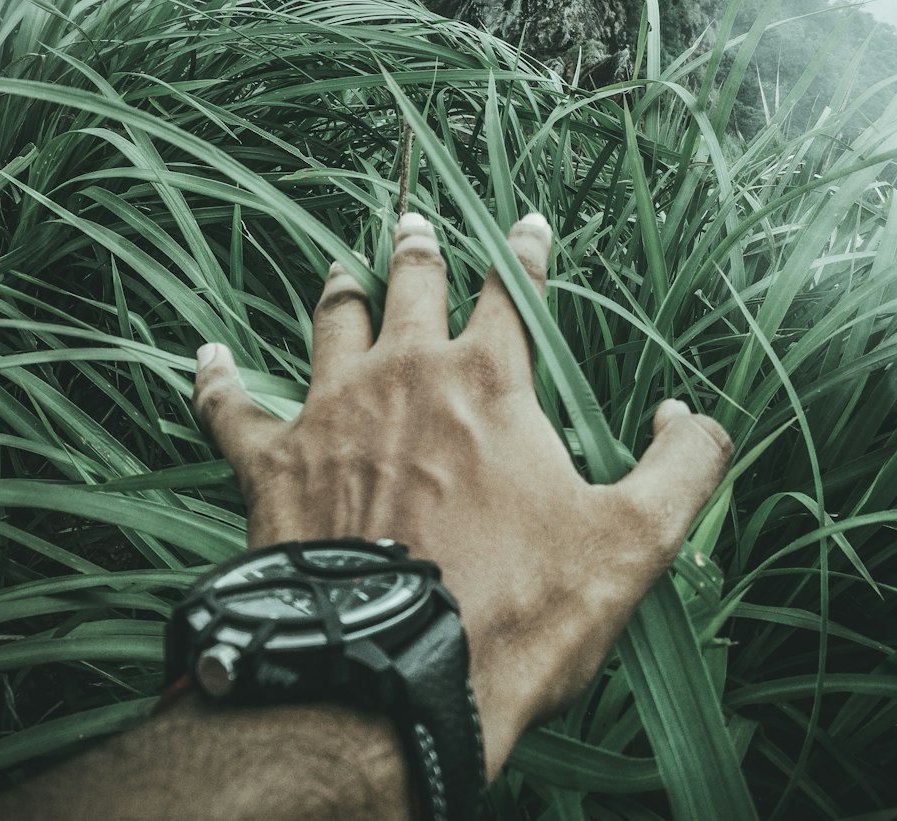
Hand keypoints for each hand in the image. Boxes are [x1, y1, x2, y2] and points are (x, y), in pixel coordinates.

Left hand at [193, 211, 732, 778]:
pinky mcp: (272, 464)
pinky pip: (231, 409)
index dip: (526, 252)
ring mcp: (331, 411)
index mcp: (489, 379)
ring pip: (332, 324)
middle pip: (412, 286)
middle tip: (414, 222)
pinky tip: (203, 359)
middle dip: (418, 249)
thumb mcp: (634, 541)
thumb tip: (693, 417)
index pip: (512, 289)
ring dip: (340, 291)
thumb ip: (683, 467)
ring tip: (340, 266)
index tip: (532, 224)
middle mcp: (405, 373)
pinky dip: (216, 382)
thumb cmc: (518, 608)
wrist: (390, 674)